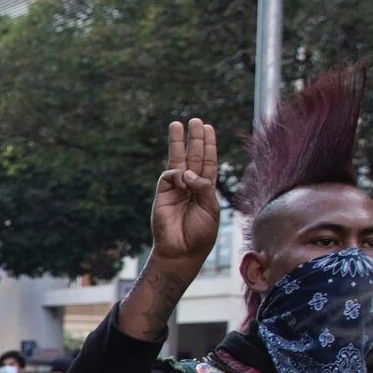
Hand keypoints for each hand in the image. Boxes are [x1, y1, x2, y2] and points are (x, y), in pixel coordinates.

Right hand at [150, 118, 219, 270]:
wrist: (180, 252)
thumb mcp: (211, 207)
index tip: (208, 128)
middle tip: (195, 120)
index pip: (208, 161)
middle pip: (193, 156)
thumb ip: (203, 187)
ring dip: (178, 142)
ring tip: (177, 124)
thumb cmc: (200, 234)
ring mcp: (175, 189)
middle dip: (194, 138)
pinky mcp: (162, 194)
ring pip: (177, 160)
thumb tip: (186, 172)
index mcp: (206, 188)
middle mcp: (190, 186)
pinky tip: (183, 179)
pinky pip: (169, 175)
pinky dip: (178, 174)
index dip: (209, 145)